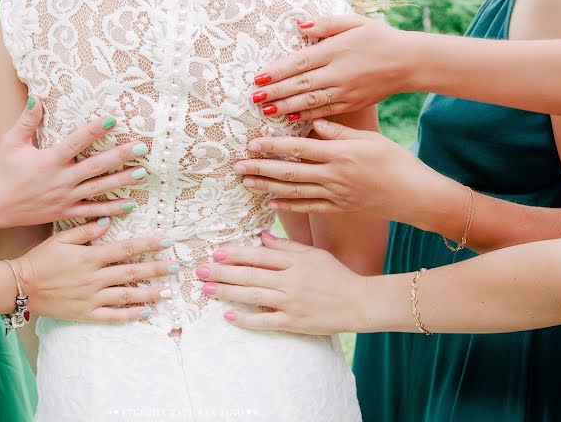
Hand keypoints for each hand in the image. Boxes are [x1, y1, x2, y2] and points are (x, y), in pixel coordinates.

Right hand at [0, 96, 147, 228]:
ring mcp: (65, 198)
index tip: (112, 119)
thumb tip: (37, 97)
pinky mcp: (65, 212)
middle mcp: (61, 180)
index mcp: (49, 160)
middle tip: (141, 148)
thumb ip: (27, 121)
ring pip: (99, 189)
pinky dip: (111, 210)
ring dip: (122, 182)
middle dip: (119, 156)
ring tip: (142, 173)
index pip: (76, 142)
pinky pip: (92, 211)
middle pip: (96, 167)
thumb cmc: (2, 170)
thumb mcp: (12, 142)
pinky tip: (129, 205)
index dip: (94, 130)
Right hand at [14, 221, 177, 322]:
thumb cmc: (41, 259)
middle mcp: (95, 278)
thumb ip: (86, 230)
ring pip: (127, 295)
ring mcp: (92, 297)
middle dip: (156, 269)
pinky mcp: (86, 313)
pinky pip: (113, 315)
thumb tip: (108, 219)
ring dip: (150, 293)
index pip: (126, 248)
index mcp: (90, 257)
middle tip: (175, 267)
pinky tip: (146, 313)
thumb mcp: (61, 238)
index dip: (147, 244)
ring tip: (168, 291)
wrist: (21, 287)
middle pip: (132, 272)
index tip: (166, 240)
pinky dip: (130, 315)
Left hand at [198, 231, 366, 334]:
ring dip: (228, 292)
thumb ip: (288, 246)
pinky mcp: (294, 323)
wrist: (360, 303)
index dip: (236, 253)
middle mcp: (290, 281)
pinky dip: (246, 319)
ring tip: (207, 289)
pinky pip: (266, 321)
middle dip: (222, 272)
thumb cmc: (336, 275)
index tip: (216, 252)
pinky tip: (229, 316)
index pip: (260, 255)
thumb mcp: (314, 254)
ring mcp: (291, 303)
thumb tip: (262, 237)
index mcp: (295, 262)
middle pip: (250, 275)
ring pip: (253, 296)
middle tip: (200, 270)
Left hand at [235, 119, 452, 224]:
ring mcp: (335, 195)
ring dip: (267, 187)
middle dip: (260, 169)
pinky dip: (288, 206)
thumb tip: (312, 121)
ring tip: (246, 182)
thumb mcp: (370, 139)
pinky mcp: (339, 208)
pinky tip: (271, 202)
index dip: (272, 146)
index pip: (298, 148)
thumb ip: (339, 131)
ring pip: (293, 191)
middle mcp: (334, 176)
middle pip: (289, 172)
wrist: (417, 196)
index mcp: (340, 154)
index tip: (251, 144)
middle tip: (237, 166)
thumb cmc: (397, 162)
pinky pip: (308, 208)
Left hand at [251, 14, 414, 119]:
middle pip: (301, 84)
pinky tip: (290, 119)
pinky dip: (307, 116)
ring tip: (266, 111)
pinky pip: (325, 111)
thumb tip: (299, 25)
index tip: (259, 77)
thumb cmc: (380, 37)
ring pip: (311, 101)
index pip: (301, 62)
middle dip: (276, 92)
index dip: (278, 70)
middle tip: (254, 97)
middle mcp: (339, 72)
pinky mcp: (352, 104)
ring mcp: (345, 91)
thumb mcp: (355, 22)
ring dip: (286, 107)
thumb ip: (326, 23)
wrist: (410, 62)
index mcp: (337, 50)